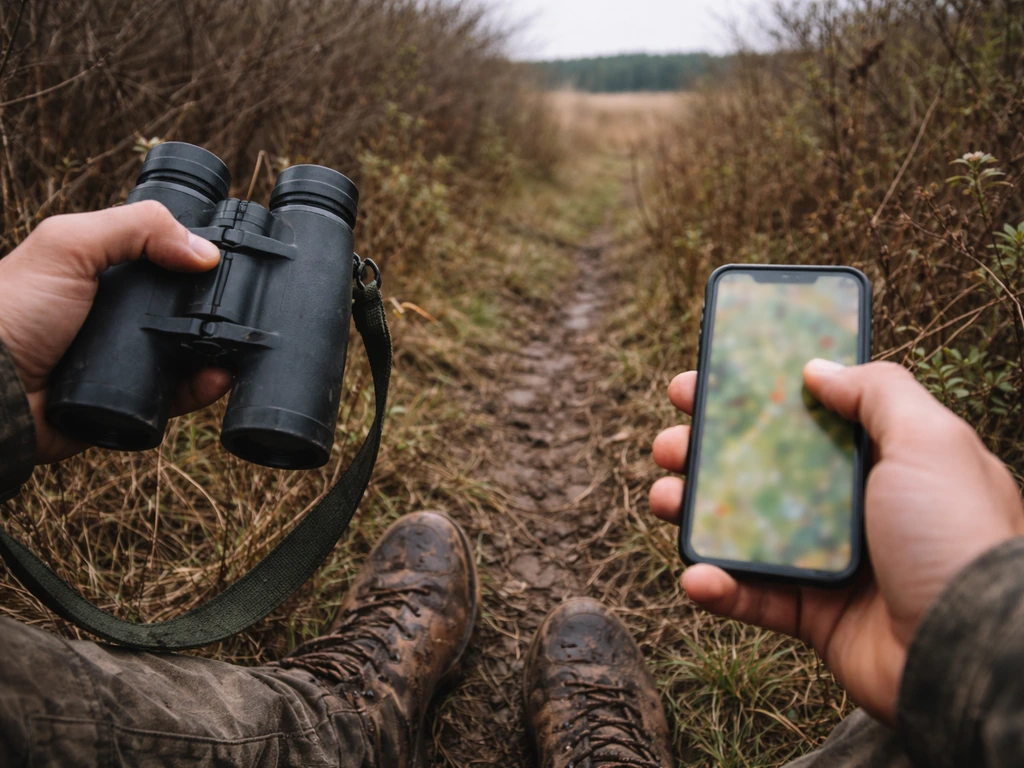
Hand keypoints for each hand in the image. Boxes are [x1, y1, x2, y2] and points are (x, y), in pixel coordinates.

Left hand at [0, 201, 232, 462]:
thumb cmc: (12, 311)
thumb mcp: (69, 246)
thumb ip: (136, 229)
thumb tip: (205, 251)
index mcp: (103, 276)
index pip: (161, 262)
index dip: (195, 260)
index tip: (227, 263)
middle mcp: (115, 317)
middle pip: (181, 310)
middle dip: (214, 310)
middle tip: (241, 309)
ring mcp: (123, 360)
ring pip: (186, 355)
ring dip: (217, 352)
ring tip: (238, 347)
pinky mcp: (128, 402)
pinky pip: (176, 397)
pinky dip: (201, 390)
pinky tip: (218, 378)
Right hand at [650, 360, 1023, 723]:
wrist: (970, 650)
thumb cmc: (956, 535)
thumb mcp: (929, 441)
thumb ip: (877, 392)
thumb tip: (818, 368)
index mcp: (880, 459)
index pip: (803, 415)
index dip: (751, 397)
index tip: (703, 383)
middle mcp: (852, 505)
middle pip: (761, 467)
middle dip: (705, 450)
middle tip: (670, 442)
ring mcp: (829, 560)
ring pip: (743, 528)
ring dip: (694, 511)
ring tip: (664, 498)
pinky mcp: (813, 613)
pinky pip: (753, 596)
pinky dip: (718, 586)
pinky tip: (696, 574)